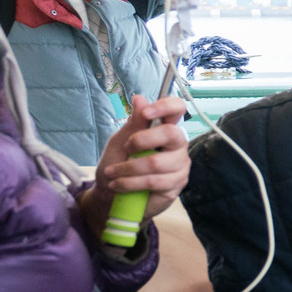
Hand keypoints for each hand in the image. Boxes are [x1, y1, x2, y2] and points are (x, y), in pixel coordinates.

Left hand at [78, 95, 192, 244]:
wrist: (111, 193)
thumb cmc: (118, 164)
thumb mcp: (120, 141)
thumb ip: (134, 123)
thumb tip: (140, 98)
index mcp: (165, 128)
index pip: (177, 109)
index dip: (165, 107)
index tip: (146, 114)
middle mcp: (177, 145)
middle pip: (171, 134)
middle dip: (142, 140)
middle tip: (126, 148)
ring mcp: (180, 165)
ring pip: (157, 162)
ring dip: (128, 168)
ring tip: (113, 174)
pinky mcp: (176, 184)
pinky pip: (154, 181)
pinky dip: (130, 183)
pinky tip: (119, 184)